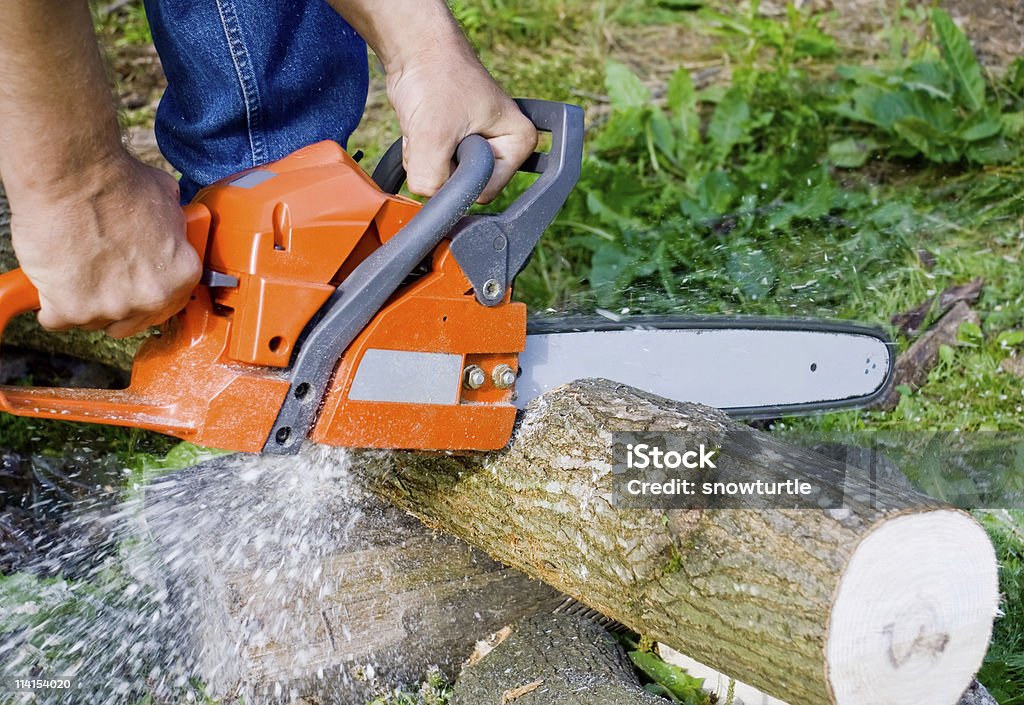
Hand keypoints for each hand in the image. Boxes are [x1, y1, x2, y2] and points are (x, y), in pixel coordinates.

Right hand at [9, 153, 200, 337]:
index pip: (167, 305)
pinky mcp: (72, 308)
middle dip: (116, 304)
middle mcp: (151, 298)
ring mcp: (112, 307)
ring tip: (76, 269)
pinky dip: (50, 302)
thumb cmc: (116, 181)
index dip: (145, 295)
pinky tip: (53, 281)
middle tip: (101, 280)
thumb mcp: (167, 202)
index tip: (131, 290)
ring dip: (83, 302)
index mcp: (181, 275)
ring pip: (93, 321)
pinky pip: (56, 319)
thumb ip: (172, 230)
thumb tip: (168, 231)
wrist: (73, 175)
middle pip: (131, 321)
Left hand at [386, 50, 536, 203]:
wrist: (415, 49)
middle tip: (435, 131)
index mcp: (519, 145)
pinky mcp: (454, 144)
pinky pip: (433, 167)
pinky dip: (419, 152)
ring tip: (429, 124)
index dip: (459, 177)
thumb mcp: (434, 136)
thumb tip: (428, 202)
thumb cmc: (437, 77)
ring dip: (426, 157)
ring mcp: (477, 147)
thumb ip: (432, 180)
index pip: (485, 190)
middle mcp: (503, 149)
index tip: (448, 145)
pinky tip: (422, 127)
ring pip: (444, 179)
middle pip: (464, 186)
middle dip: (440, 165)